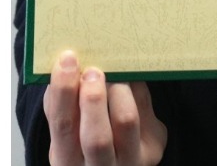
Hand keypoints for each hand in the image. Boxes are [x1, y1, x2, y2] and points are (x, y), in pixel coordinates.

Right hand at [43, 51, 167, 165]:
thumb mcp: (68, 134)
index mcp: (68, 162)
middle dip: (93, 99)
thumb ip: (62, 106)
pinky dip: (135, 85)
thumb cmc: (85, 140)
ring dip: (118, 88)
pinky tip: (127, 73)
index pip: (64, 129)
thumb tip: (65, 66)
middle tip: (91, 70)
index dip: (64, 94)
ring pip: (126, 120)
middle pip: (97, 138)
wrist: (119, 162)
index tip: (66, 61)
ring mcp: (131, 160)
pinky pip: (145, 108)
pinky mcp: (154, 147)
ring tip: (112, 69)